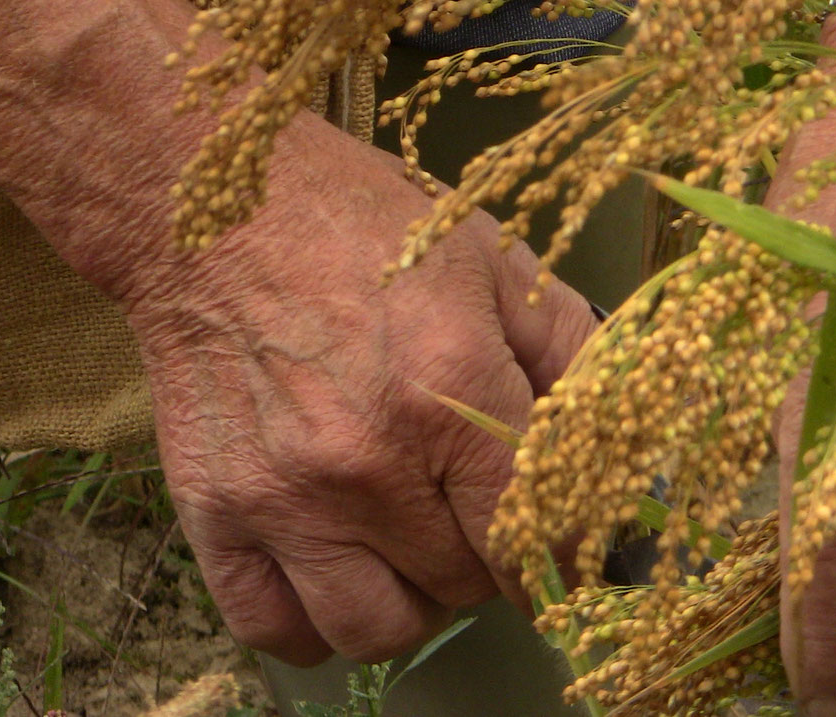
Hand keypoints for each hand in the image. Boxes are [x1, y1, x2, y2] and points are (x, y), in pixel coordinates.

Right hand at [120, 115, 596, 665]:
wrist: (214, 206)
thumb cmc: (361, 223)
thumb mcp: (494, 262)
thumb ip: (570, 351)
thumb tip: (621, 432)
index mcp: (450, 391)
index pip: (534, 533)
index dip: (565, 555)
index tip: (569, 549)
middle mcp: (368, 461)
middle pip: (465, 584)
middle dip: (489, 558)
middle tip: (479, 509)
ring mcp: (284, 498)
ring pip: (375, 629)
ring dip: (411, 601)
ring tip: (413, 544)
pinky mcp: (215, 512)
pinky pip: (273, 628)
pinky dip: (313, 622)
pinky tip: (339, 567)